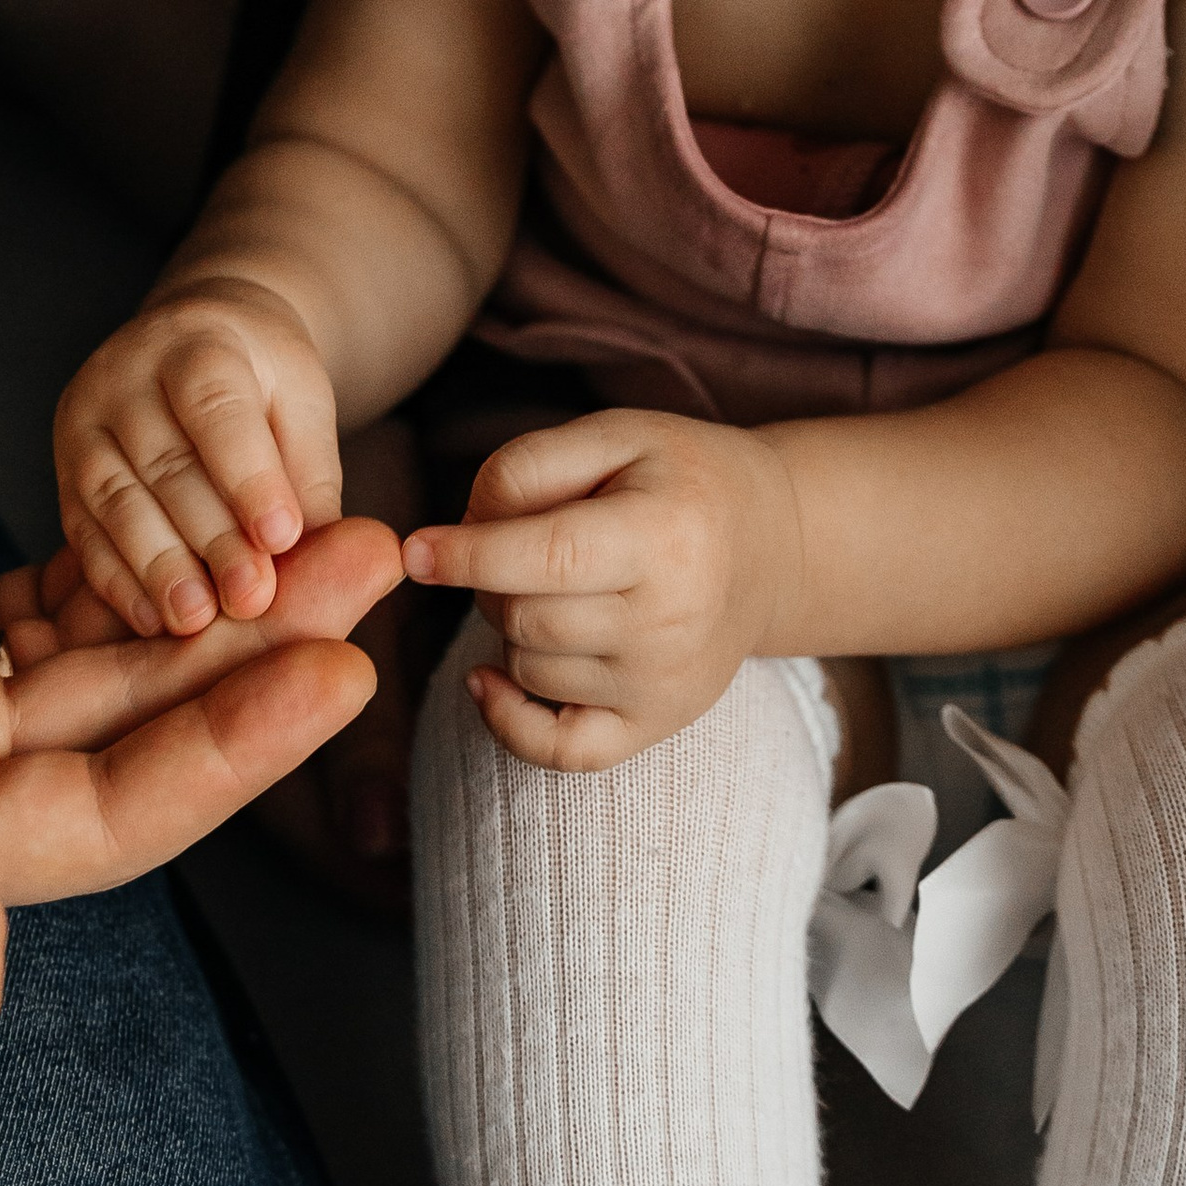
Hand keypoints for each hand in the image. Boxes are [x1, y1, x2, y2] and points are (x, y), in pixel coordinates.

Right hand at [0, 379, 396, 1043]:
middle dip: (266, 652)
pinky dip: (127, 570)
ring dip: (219, 604)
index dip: (232, 749)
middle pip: (136, 731)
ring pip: (107, 662)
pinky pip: (43, 605)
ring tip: (334, 526)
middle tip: (383, 557)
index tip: (337, 664)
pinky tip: (208, 527)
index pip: (109, 816)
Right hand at [53, 277, 343, 638]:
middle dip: (209, 538)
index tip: (280, 538)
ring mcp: (85, 422)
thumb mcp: (302, 403)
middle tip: (249, 598)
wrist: (195, 343)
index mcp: (195, 342)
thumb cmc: (261, 379)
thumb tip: (316, 557)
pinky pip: (82, 529)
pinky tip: (150, 617)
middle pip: (165, 463)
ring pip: (115, 500)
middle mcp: (125, 375)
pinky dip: (115, 578)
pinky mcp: (62, 469)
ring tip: (197, 621)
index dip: (247, 477)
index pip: (217, 410)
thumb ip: (308, 474)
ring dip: (157, 567)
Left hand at [404, 409, 802, 767]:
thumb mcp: (613, 435)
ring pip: (527, 668)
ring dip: (509, 626)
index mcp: (665, 536)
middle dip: (490, 579)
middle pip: (523, 616)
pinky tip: (490, 678)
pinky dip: (507, 720)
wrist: (770, 543)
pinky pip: (557, 750)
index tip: (414, 550)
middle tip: (518, 545)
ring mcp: (665, 683)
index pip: (545, 558)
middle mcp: (671, 620)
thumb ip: (528, 467)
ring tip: (550, 587)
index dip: (466, 555)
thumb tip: (455, 536)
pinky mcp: (658, 724)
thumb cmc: (677, 479)